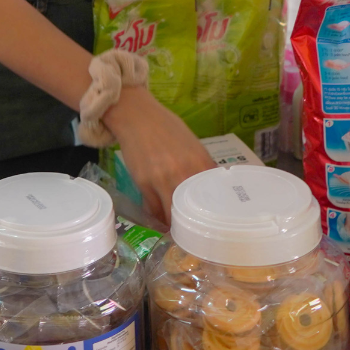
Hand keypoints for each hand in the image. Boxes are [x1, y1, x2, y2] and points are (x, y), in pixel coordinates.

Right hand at [104, 87, 217, 224]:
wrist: (137, 116)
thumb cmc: (167, 128)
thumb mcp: (193, 146)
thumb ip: (202, 168)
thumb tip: (211, 191)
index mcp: (201, 163)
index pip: (212, 199)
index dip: (212, 217)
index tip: (211, 225)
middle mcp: (184, 174)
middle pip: (191, 213)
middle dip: (191, 226)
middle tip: (193, 233)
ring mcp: (162, 180)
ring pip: (170, 215)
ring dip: (173, 225)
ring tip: (176, 230)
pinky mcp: (144, 184)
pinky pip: (153, 209)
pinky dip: (157, 216)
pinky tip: (160, 218)